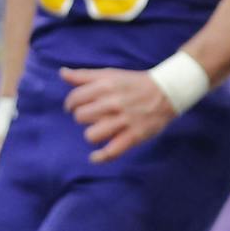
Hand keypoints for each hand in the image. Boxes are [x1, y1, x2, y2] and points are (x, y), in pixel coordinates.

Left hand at [61, 66, 177, 161]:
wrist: (168, 91)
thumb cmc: (135, 84)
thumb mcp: (110, 74)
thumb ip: (85, 75)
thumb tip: (62, 73)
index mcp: (106, 86)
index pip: (75, 98)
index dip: (71, 104)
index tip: (76, 107)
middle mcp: (113, 103)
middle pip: (80, 117)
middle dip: (83, 117)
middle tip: (92, 117)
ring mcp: (124, 120)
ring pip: (92, 134)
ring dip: (92, 134)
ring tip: (99, 131)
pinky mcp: (135, 135)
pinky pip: (112, 151)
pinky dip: (101, 157)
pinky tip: (95, 157)